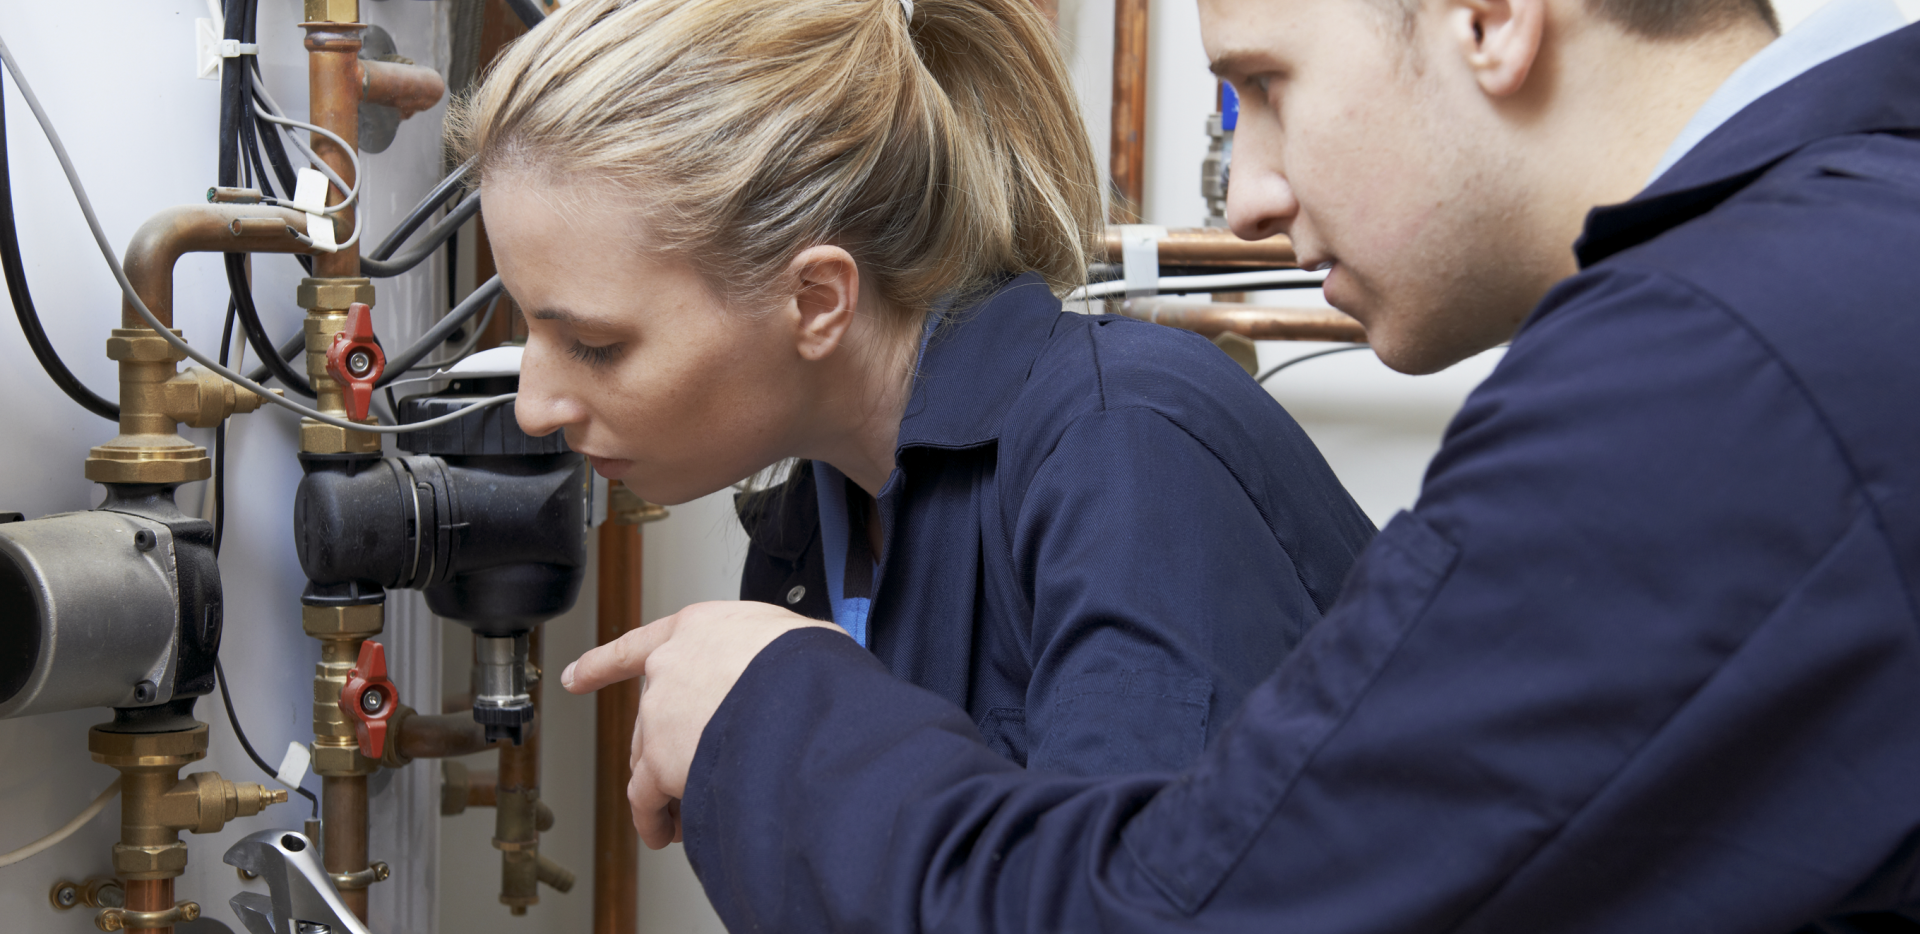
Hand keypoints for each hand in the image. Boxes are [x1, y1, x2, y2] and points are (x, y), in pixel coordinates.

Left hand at [561, 600, 843, 847]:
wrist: (798, 697)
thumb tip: (804, 665)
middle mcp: (668, 668)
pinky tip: (664, 832)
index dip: (602, 664)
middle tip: (687, 771)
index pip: (636, 646)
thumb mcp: (797, 637)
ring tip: (684, 815)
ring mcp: (659, 716)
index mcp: (698, 629)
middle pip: (651, 715)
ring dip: (661, 789)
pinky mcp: (658, 763)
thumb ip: (779, 652)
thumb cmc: (806, 664)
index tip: (576, 675)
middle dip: (666, 747)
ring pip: (647, 760)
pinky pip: (646, 799)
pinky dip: (654, 819)